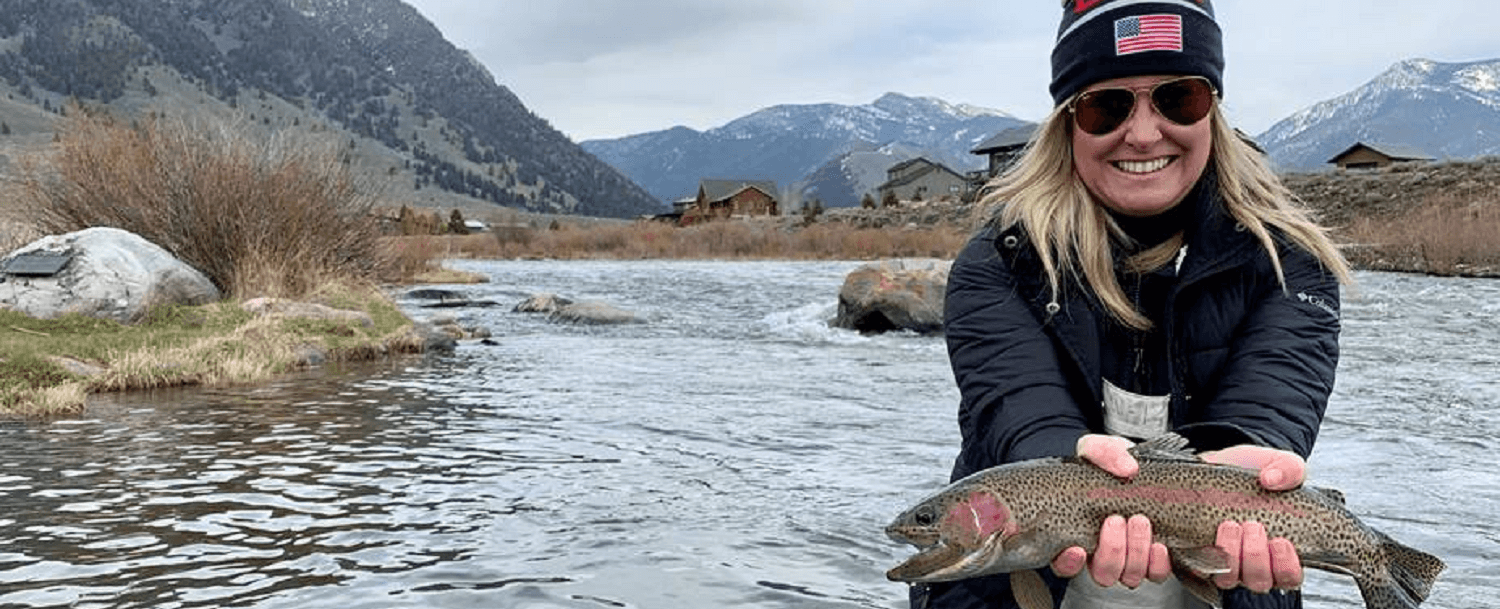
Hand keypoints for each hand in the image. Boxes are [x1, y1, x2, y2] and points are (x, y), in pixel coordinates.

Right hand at [1051, 435, 1169, 586]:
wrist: (1146, 468)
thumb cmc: (1112, 464)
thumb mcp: (1100, 450)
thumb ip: (1104, 452)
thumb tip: (1128, 469)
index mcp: (1077, 533)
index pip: (1064, 563)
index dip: (1069, 562)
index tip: (1078, 547)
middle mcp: (1102, 553)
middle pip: (1102, 574)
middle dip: (1111, 551)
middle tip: (1117, 520)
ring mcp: (1130, 559)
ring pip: (1129, 577)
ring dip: (1135, 554)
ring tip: (1140, 522)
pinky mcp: (1155, 559)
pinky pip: (1156, 574)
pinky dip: (1157, 563)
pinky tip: (1159, 544)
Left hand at [1200, 445, 1306, 591]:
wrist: (1216, 464)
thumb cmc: (1252, 473)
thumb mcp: (1276, 463)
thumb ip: (1288, 469)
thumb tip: (1272, 480)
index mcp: (1278, 551)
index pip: (1289, 577)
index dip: (1286, 567)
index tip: (1280, 541)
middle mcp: (1252, 563)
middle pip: (1258, 581)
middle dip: (1255, 557)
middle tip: (1251, 526)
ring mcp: (1223, 561)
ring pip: (1228, 578)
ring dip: (1230, 556)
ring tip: (1229, 525)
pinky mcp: (1195, 554)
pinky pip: (1194, 568)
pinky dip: (1197, 557)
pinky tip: (1198, 537)